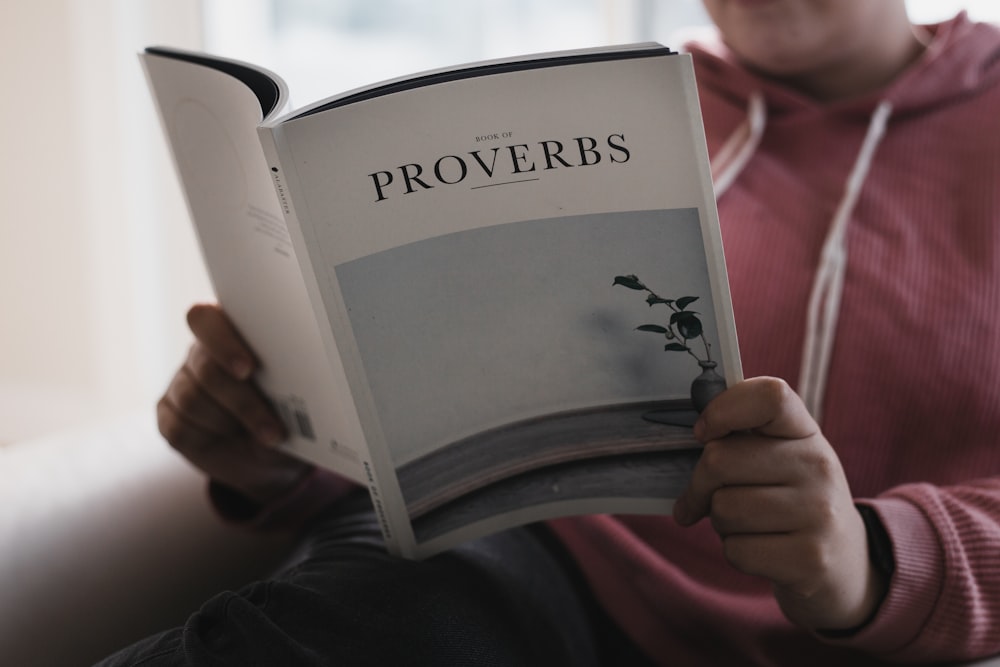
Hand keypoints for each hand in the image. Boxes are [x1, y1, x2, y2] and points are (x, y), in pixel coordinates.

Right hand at [157, 303, 312, 504]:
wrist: (272, 458)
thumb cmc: (289, 416)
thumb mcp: (298, 400)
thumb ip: (288, 382)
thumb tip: (297, 382)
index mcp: (231, 333)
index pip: (206, 319)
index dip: (222, 342)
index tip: (250, 368)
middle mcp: (200, 355)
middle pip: (205, 366)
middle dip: (242, 399)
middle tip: (273, 424)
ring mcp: (181, 385)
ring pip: (193, 399)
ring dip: (235, 422)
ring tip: (269, 436)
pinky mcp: (168, 417)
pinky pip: (180, 427)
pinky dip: (213, 438)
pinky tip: (237, 443)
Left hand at [672, 377, 886, 630]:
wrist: (845, 560)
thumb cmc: (792, 498)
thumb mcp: (781, 456)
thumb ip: (742, 436)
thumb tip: (695, 434)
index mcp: (806, 432)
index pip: (769, 396)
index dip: (723, 409)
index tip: (703, 433)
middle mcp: (818, 467)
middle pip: (719, 460)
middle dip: (700, 485)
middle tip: (707, 498)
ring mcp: (819, 513)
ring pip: (723, 509)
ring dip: (720, 522)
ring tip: (748, 524)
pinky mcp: (810, 558)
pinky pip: (736, 550)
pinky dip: (736, 552)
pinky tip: (762, 548)